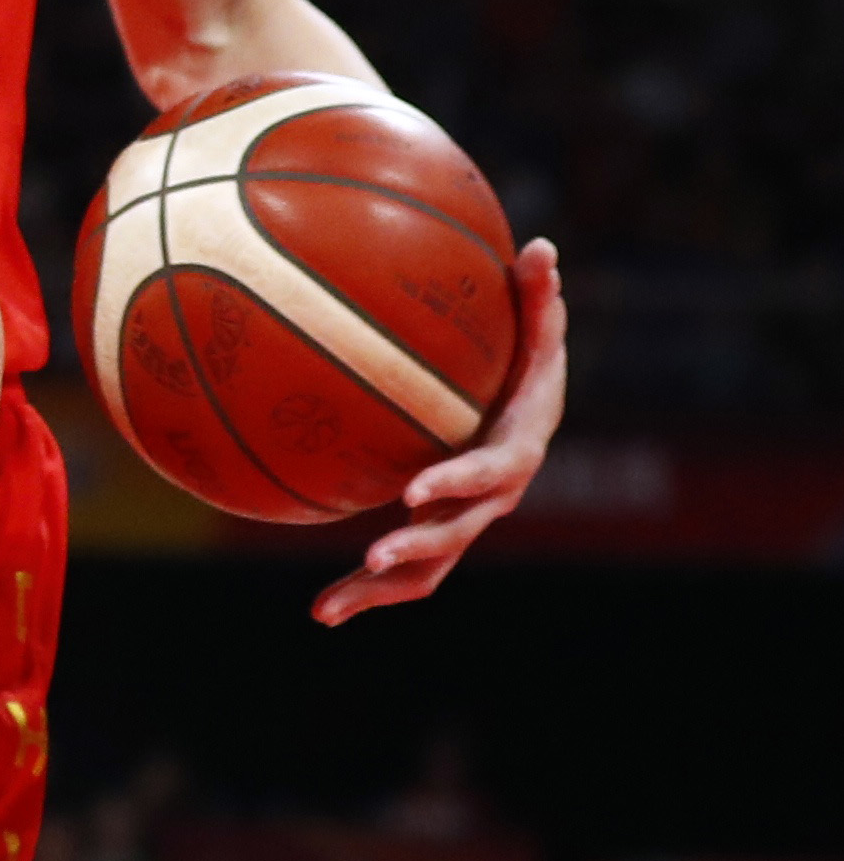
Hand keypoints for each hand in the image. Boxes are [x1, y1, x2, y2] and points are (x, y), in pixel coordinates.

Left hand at [314, 237, 564, 625]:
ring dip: (379, 591)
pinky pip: (404, 574)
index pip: (489, 474)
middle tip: (372, 554)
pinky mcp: (435, 534)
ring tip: (325, 611)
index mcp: (515, 453)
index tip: (414, 489)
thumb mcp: (540, 329)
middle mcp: (492, 500)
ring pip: (427, 570)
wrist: (527, 414)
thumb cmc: (528, 363)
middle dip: (416, 547)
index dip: (456, 483)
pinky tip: (320, 614)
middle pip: (456, 535)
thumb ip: (540, 295)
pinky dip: (365, 595)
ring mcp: (462, 523)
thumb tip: (541, 245)